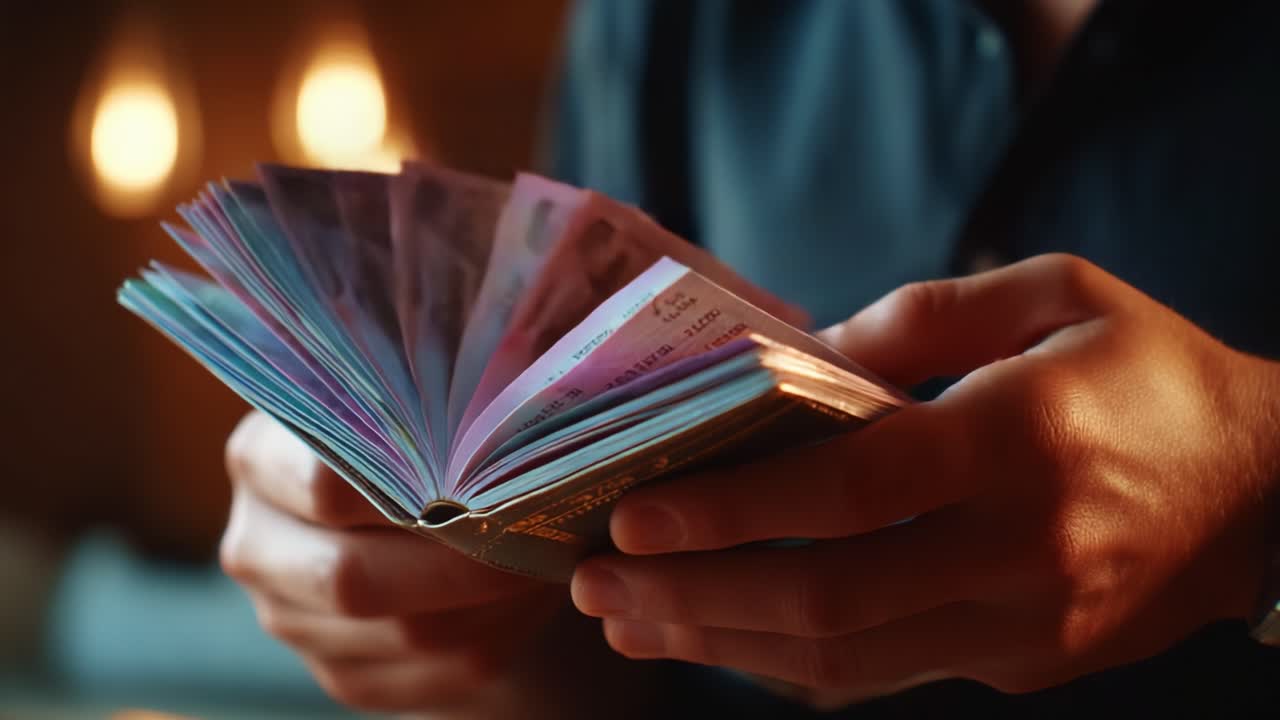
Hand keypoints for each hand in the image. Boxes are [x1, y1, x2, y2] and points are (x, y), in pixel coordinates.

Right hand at [221, 411, 569, 714]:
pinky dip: (495, 639)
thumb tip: (523, 349)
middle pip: (352, 579)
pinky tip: (532, 597)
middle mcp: (259, 545)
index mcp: (261, 458)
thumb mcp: (412, 387)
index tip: (491, 468)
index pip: (327, 483)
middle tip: (534, 528)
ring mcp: (293, 620)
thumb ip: (439, 379)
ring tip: (550, 556)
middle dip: (460, 560)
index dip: (414, 484)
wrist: (409, 509)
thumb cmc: (416, 429)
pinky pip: (429, 677)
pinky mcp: (343, 675)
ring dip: (491, 602)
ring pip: (402, 636)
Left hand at [571, 254, 1279, 705]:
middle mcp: (1015, 548)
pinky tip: (725, 634)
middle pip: (823, 598)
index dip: (726, 510)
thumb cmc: (1152, 373)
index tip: (632, 513)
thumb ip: (925, 315)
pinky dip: (792, 658)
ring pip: (843, 659)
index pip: (845, 491)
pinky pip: (883, 671)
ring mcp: (1019, 624)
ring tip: (633, 621)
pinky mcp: (1020, 663)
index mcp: (1018, 440)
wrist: (1269, 492)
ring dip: (723, 643)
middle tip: (598, 583)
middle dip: (693, 596)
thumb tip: (801, 353)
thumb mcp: (1057, 295)